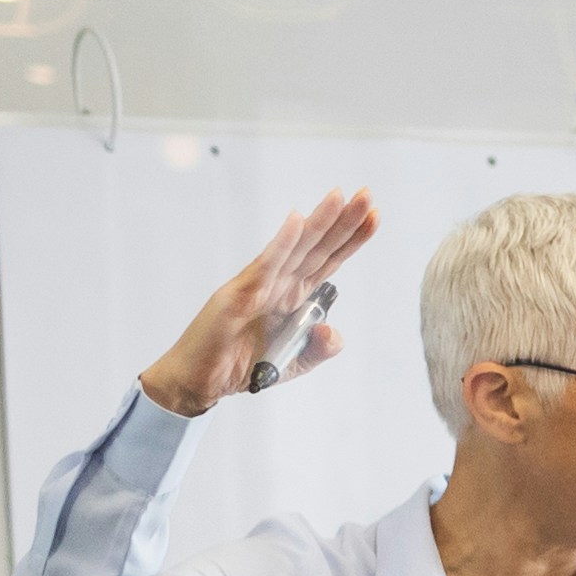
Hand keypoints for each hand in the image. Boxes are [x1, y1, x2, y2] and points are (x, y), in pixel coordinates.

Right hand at [134, 190, 377, 418]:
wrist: (200, 381)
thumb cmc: (241, 365)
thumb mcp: (294, 363)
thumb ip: (319, 349)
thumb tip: (333, 331)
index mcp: (292, 297)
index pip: (328, 261)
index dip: (351, 239)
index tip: (375, 216)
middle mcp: (278, 284)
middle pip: (317, 248)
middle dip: (343, 221)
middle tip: (367, 195)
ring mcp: (258, 286)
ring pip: (295, 249)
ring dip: (318, 223)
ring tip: (340, 197)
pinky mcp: (239, 295)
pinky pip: (265, 265)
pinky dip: (281, 243)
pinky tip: (297, 220)